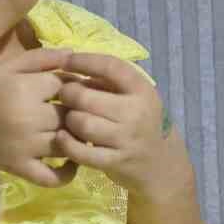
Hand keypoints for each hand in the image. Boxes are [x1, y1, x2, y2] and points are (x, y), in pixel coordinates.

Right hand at [0, 47, 77, 186]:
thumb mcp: (5, 67)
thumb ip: (39, 57)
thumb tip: (73, 54)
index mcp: (22, 89)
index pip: (65, 84)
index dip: (69, 83)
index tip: (63, 86)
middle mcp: (27, 118)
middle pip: (70, 113)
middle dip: (74, 109)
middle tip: (70, 108)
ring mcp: (26, 147)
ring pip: (68, 141)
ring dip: (75, 137)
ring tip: (71, 130)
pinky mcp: (21, 168)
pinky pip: (53, 177)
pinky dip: (68, 173)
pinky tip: (70, 162)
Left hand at [54, 52, 205, 223]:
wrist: (160, 163)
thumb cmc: (139, 122)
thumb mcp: (133, 97)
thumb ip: (107, 82)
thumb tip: (70, 63)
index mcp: (142, 90)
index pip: (111, 67)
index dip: (85, 61)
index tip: (67, 60)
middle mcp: (136, 112)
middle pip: (85, 97)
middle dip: (68, 94)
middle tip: (64, 95)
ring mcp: (126, 139)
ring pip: (80, 123)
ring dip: (68, 119)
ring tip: (69, 118)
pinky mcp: (115, 162)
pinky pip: (80, 151)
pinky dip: (66, 143)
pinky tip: (63, 137)